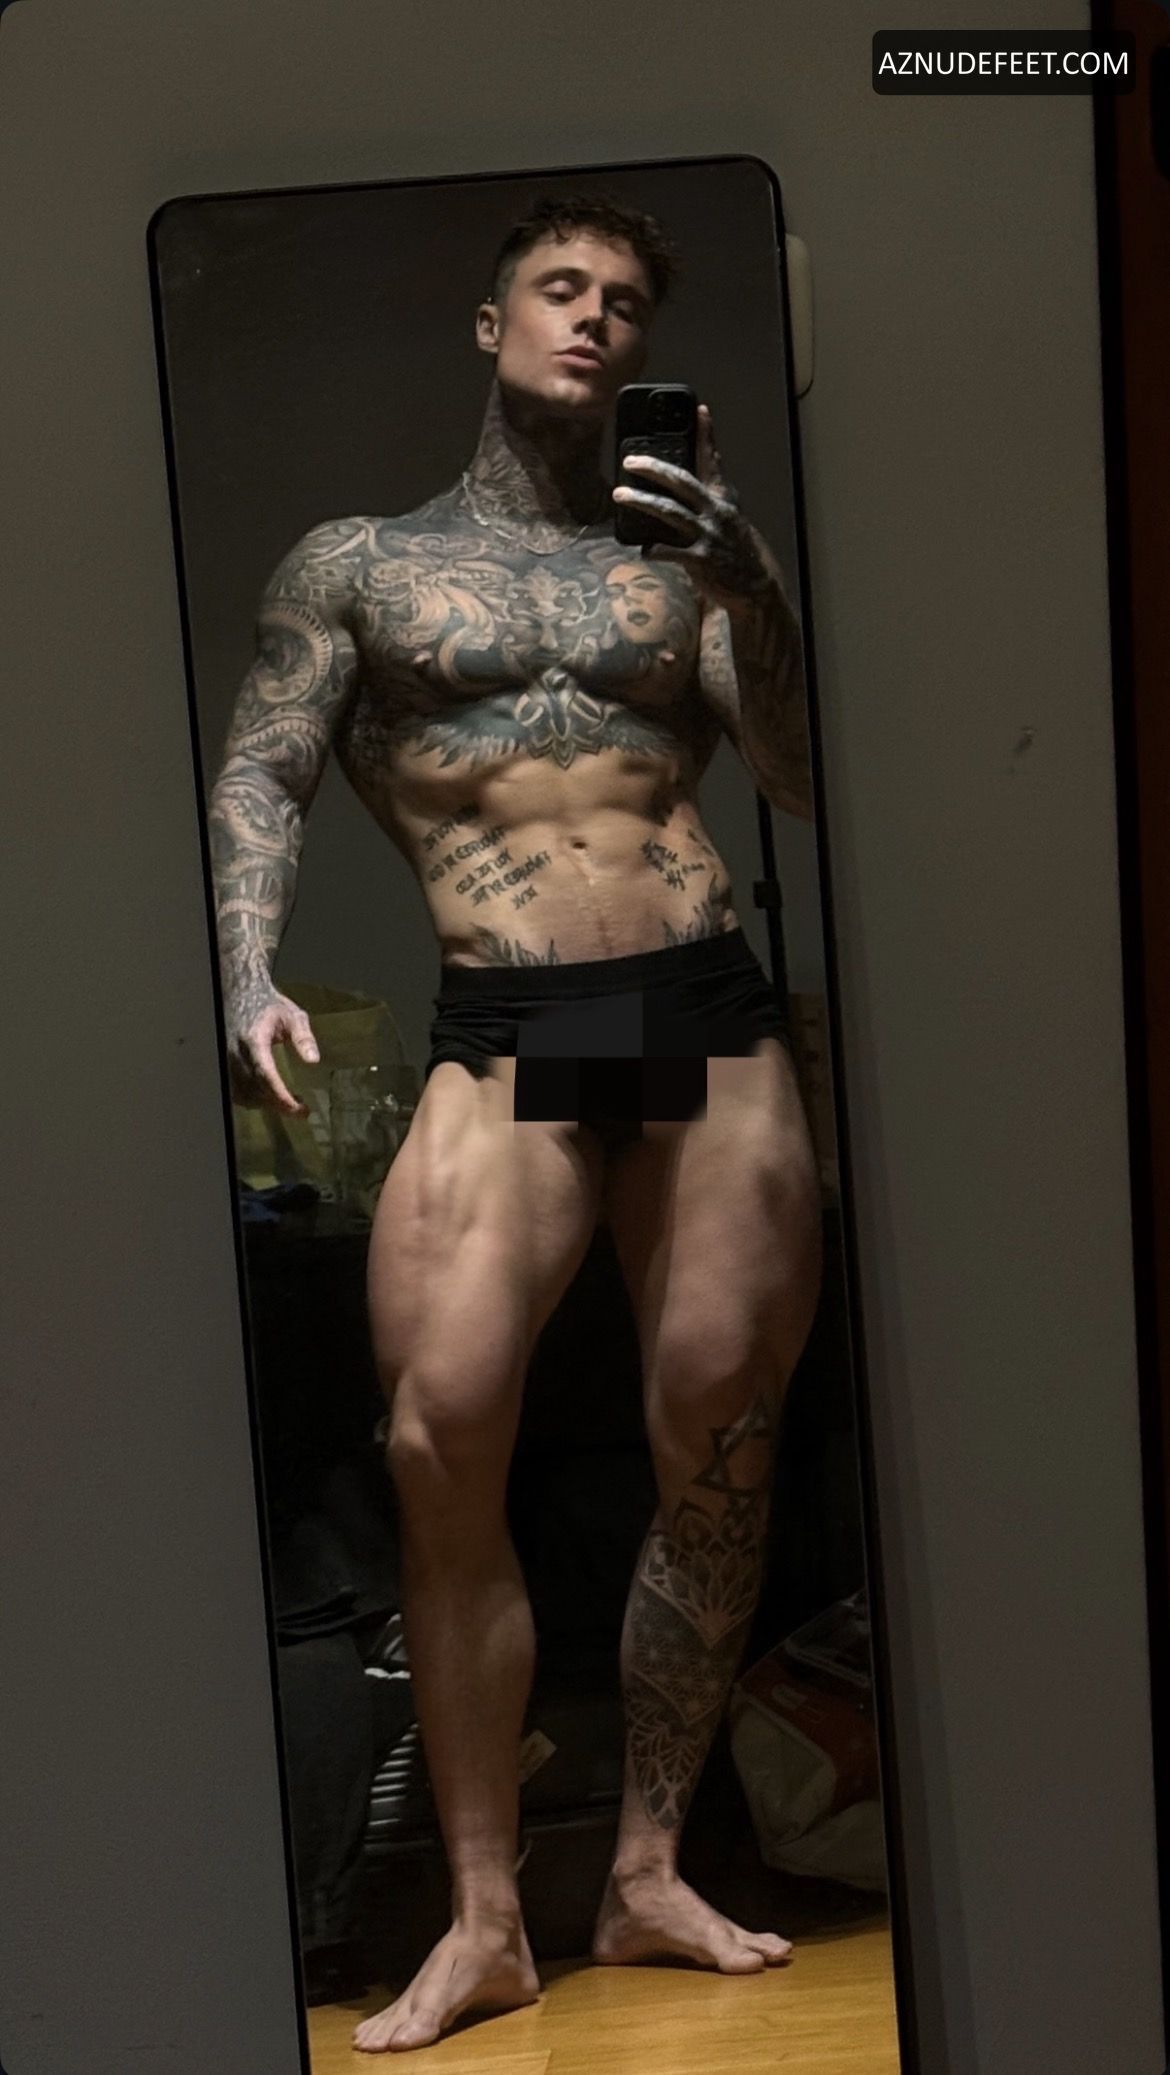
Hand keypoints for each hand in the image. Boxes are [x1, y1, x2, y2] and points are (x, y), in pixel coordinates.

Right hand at [224, 983, 318, 1116]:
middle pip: (255, 1089)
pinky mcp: (225, 1064)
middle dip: (278, 1104)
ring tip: (289, 1105)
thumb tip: (313, 1060)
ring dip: (266, 1104)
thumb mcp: (293, 1016)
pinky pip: (235, 1091)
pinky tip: (269, 1098)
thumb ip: (303, 1037)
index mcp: (254, 1041)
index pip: (266, 1075)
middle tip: (301, 1111)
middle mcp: (236, 1053)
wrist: (241, 994)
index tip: (299, 1109)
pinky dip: (252, 1099)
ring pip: (243, 1094)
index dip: (281, 1096)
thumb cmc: (269, 1004)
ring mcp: (227, 1060)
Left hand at [611, 403, 769, 614]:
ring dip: (643, 501)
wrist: (755, 585)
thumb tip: (678, 485)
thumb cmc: (735, 548)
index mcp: (722, 498)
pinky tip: (642, 549)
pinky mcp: (701, 560)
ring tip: (620, 494)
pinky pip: (670, 551)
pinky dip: (654, 549)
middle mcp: (716, 511)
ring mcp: (708, 534)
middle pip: (682, 481)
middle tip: (630, 461)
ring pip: (670, 512)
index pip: (713, 460)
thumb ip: (707, 499)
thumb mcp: (728, 517)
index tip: (700, 409)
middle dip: (654, 468)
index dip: (707, 435)